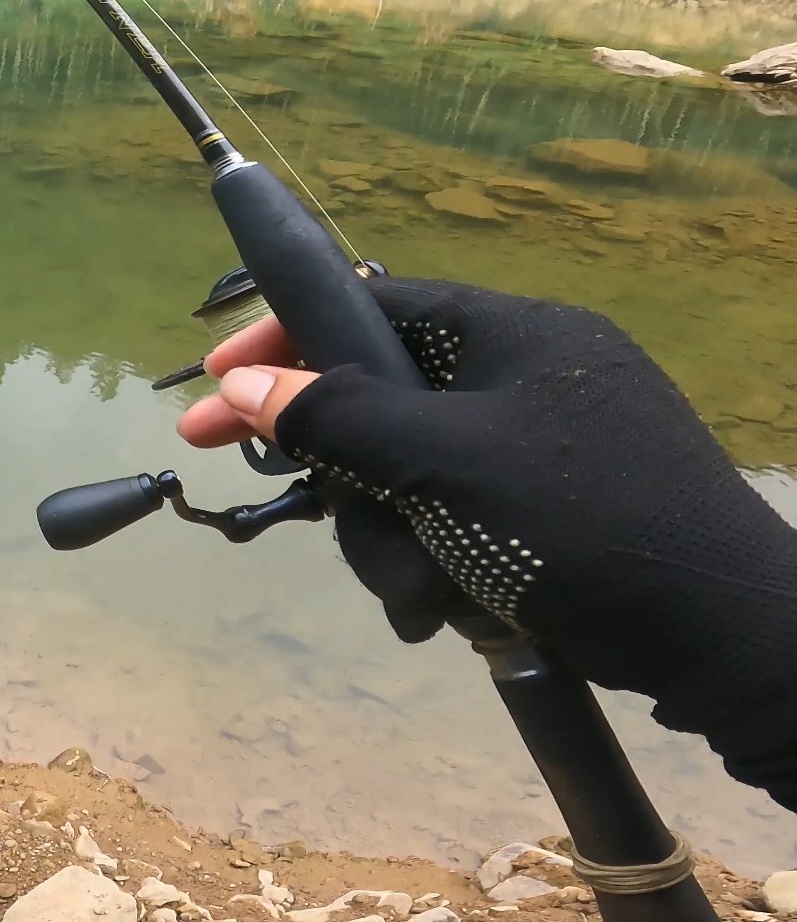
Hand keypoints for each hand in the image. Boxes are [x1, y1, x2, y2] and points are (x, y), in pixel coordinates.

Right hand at [172, 279, 796, 790]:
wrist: (730, 639)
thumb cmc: (582, 528)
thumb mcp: (441, 466)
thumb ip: (336, 418)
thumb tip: (243, 382)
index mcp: (513, 332)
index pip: (372, 303)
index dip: (284, 339)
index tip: (213, 384)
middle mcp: (535, 373)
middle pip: (390, 397)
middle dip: (345, 467)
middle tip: (313, 512)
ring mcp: (556, 444)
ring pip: (421, 469)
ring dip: (397, 532)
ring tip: (418, 587)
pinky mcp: (569, 508)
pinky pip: (466, 512)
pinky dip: (443, 556)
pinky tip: (452, 601)